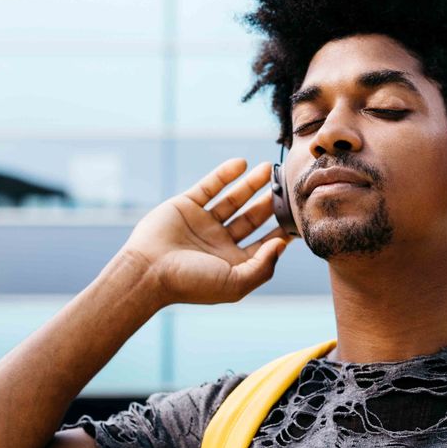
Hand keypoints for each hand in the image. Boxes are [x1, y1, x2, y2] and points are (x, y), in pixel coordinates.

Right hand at [123, 158, 293, 305]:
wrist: (147, 271)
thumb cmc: (191, 283)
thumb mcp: (235, 283)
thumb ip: (263, 266)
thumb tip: (282, 245)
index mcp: (233, 263)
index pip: (264, 243)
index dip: (282, 230)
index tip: (299, 215)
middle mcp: (219, 242)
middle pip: (252, 218)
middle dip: (269, 201)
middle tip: (286, 185)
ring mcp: (203, 223)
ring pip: (233, 199)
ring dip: (250, 183)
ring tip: (268, 168)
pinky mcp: (186, 206)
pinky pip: (209, 186)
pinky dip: (224, 174)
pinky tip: (241, 163)